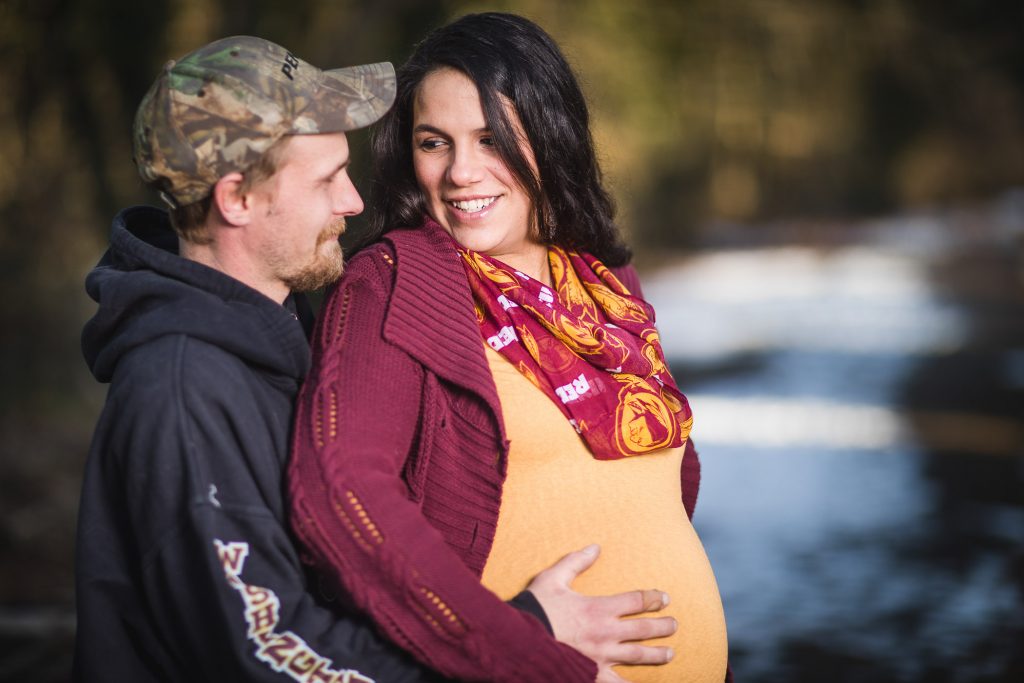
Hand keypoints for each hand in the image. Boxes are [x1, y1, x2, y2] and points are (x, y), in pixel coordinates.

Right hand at [526, 544, 675, 681]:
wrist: (518, 640)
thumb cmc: (536, 608)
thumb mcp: (553, 578)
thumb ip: (576, 562)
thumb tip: (596, 547)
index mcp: (598, 608)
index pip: (636, 601)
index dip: (653, 598)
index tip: (663, 598)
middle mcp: (605, 633)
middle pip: (643, 629)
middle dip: (663, 626)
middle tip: (674, 625)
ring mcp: (601, 656)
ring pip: (637, 656)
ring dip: (656, 654)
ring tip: (670, 654)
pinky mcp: (592, 674)